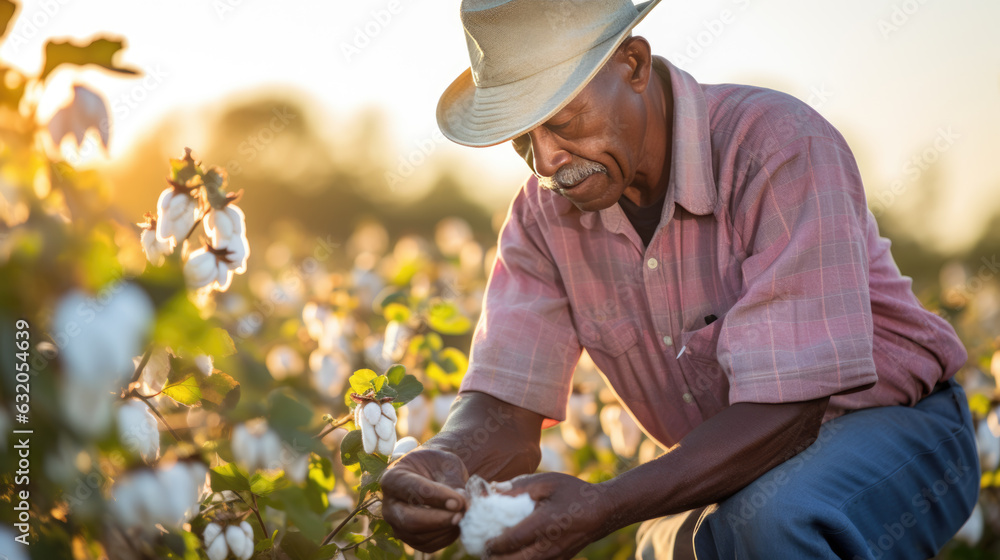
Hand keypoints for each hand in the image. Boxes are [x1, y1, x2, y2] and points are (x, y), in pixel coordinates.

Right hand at [381, 447, 468, 551]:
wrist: (434, 475)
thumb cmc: (438, 466)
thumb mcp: (446, 465)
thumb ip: (453, 482)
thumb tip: (461, 505)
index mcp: (393, 479)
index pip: (413, 490)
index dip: (438, 497)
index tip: (459, 501)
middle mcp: (389, 505)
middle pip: (410, 520)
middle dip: (439, 520)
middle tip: (461, 515)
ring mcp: (397, 525)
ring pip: (419, 537)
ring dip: (446, 529)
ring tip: (463, 515)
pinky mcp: (409, 539)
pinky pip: (428, 545)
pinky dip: (446, 537)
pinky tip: (457, 523)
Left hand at [486, 472, 613, 559]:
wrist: (603, 510)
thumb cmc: (574, 492)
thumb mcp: (547, 482)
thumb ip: (519, 487)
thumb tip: (493, 490)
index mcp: (545, 524)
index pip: (511, 541)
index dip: (493, 544)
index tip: (482, 539)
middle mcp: (550, 545)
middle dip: (496, 559)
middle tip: (483, 550)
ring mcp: (556, 556)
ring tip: (495, 555)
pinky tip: (513, 554)